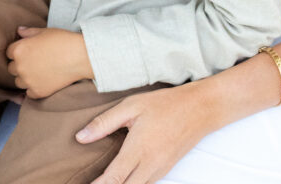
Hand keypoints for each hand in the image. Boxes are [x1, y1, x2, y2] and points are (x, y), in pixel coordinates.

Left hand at [6, 27, 92, 99]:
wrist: (79, 56)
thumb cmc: (62, 40)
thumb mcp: (44, 32)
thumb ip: (29, 32)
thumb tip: (18, 31)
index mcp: (19, 49)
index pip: (9, 52)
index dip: (19, 50)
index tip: (29, 51)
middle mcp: (20, 66)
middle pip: (12, 68)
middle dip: (21, 64)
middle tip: (35, 61)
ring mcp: (28, 81)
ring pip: (19, 81)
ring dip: (26, 77)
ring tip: (40, 71)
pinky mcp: (37, 92)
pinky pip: (29, 92)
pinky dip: (34, 88)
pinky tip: (45, 80)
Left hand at [76, 80, 213, 183]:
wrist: (200, 109)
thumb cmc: (165, 104)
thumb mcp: (132, 106)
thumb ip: (105, 123)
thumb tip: (80, 137)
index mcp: (138, 150)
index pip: (113, 179)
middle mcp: (149, 166)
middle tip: (92, 182)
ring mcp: (159, 171)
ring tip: (105, 180)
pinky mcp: (165, 170)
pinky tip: (124, 178)